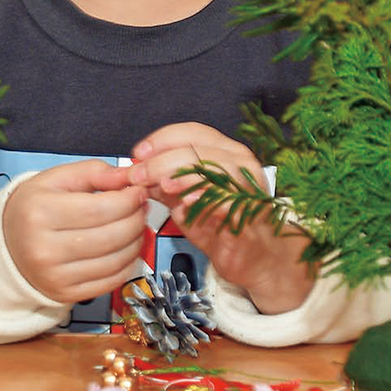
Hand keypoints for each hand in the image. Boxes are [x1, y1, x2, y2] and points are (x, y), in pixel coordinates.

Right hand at [2, 160, 146, 303]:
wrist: (7, 244)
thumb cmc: (35, 206)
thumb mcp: (58, 178)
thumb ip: (95, 172)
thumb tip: (130, 175)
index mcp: (40, 212)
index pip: (100, 209)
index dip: (129, 200)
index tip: (139, 191)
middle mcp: (44, 248)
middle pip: (111, 236)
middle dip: (136, 220)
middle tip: (142, 208)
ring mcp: (54, 275)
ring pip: (115, 260)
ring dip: (136, 241)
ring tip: (137, 225)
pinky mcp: (65, 294)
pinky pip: (110, 281)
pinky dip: (128, 264)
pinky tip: (128, 248)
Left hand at [130, 123, 315, 314]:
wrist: (254, 258)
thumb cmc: (220, 226)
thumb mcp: (184, 200)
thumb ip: (164, 183)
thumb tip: (137, 171)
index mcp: (224, 152)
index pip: (191, 132)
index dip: (161, 140)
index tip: (139, 154)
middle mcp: (239, 162)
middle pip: (197, 147)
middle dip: (162, 160)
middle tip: (139, 175)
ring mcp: (247, 184)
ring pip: (212, 167)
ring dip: (180, 174)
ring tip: (160, 186)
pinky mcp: (250, 210)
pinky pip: (225, 197)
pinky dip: (202, 196)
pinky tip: (185, 202)